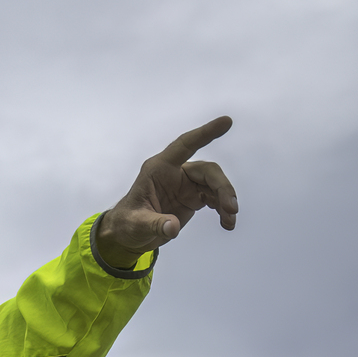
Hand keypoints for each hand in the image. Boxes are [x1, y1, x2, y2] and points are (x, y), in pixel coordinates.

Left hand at [94, 117, 237, 264]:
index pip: (185, 145)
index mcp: (159, 168)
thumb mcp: (136, 224)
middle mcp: (175, 172)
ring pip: (214, 184)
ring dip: (225, 200)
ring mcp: (185, 184)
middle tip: (230, 208)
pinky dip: (221, 209)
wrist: (128, 234)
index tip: (226, 122)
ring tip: (229, 221)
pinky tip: (226, 222)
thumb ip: (155, 224)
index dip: (205, 133)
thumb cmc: (127, 222)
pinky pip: (213, 197)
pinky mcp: (192, 197)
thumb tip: (173, 228)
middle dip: (222, 187)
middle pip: (207, 171)